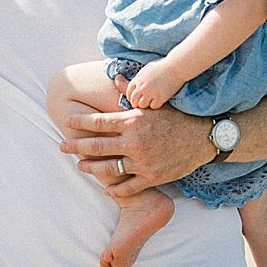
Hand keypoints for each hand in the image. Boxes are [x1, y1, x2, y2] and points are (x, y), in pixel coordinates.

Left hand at [60, 103, 215, 191]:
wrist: (204, 138)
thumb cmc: (177, 118)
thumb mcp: (154, 104)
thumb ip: (131, 92)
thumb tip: (115, 77)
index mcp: (133, 121)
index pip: (99, 122)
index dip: (80, 123)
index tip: (66, 123)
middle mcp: (135, 142)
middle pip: (97, 146)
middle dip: (76, 146)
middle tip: (62, 147)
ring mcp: (143, 161)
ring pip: (109, 168)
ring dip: (91, 168)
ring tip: (80, 166)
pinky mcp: (152, 177)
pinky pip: (128, 187)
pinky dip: (116, 189)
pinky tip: (106, 189)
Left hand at [123, 59, 180, 110]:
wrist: (175, 66)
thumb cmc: (163, 65)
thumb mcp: (147, 69)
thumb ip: (140, 78)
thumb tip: (137, 84)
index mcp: (138, 79)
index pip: (129, 92)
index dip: (131, 97)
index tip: (134, 99)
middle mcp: (142, 87)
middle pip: (134, 100)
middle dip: (136, 103)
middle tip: (141, 103)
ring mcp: (151, 92)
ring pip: (142, 105)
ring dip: (145, 104)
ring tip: (150, 102)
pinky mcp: (160, 97)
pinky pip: (153, 106)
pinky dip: (155, 105)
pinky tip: (159, 101)